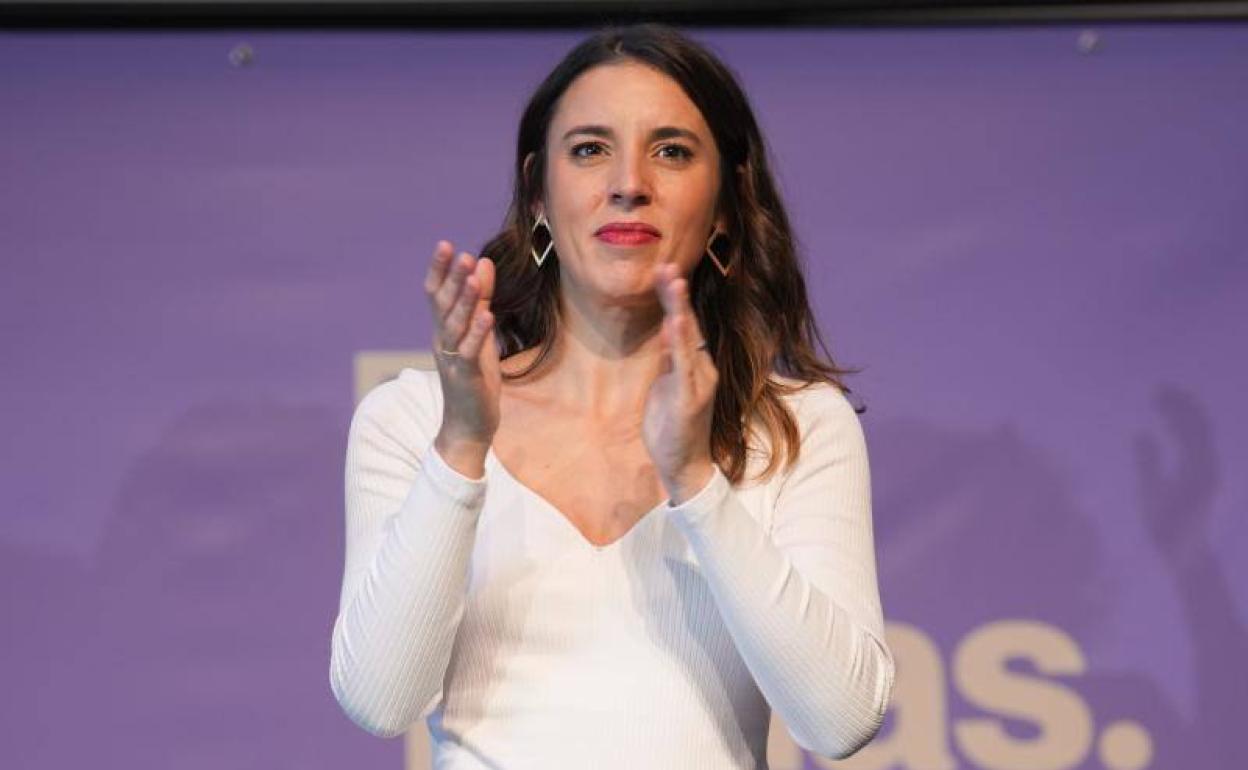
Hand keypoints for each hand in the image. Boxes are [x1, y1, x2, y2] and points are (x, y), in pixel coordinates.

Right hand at [424, 241, 499, 473]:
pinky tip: (488, 316)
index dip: (439, 271)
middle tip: (460, 254)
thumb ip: (481, 299)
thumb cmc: (473, 378)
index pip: (435, 295)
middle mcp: (442, 342)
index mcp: (442, 331)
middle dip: (452, 280)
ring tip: (473, 278)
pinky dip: (477, 334)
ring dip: (465, 301)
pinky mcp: (467, 377)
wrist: (468, 426)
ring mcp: (452, 360)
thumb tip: (482, 262)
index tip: (445, 245)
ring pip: (455, 326)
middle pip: (444, 306)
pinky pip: (469, 352)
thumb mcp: (479, 334)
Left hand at [643, 262, 718, 503]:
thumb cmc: (673, 427)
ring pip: (688, 340)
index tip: (664, 270)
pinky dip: (679, 344)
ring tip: (673, 283)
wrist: (684, 466)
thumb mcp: (666, 385)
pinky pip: (684, 366)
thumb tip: (667, 329)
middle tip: (667, 265)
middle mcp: (702, 369)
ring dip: (680, 310)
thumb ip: (669, 358)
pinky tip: (674, 324)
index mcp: (695, 365)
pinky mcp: (689, 399)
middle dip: (676, 295)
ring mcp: (698, 383)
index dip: (675, 298)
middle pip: (688, 324)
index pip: (685, 324)